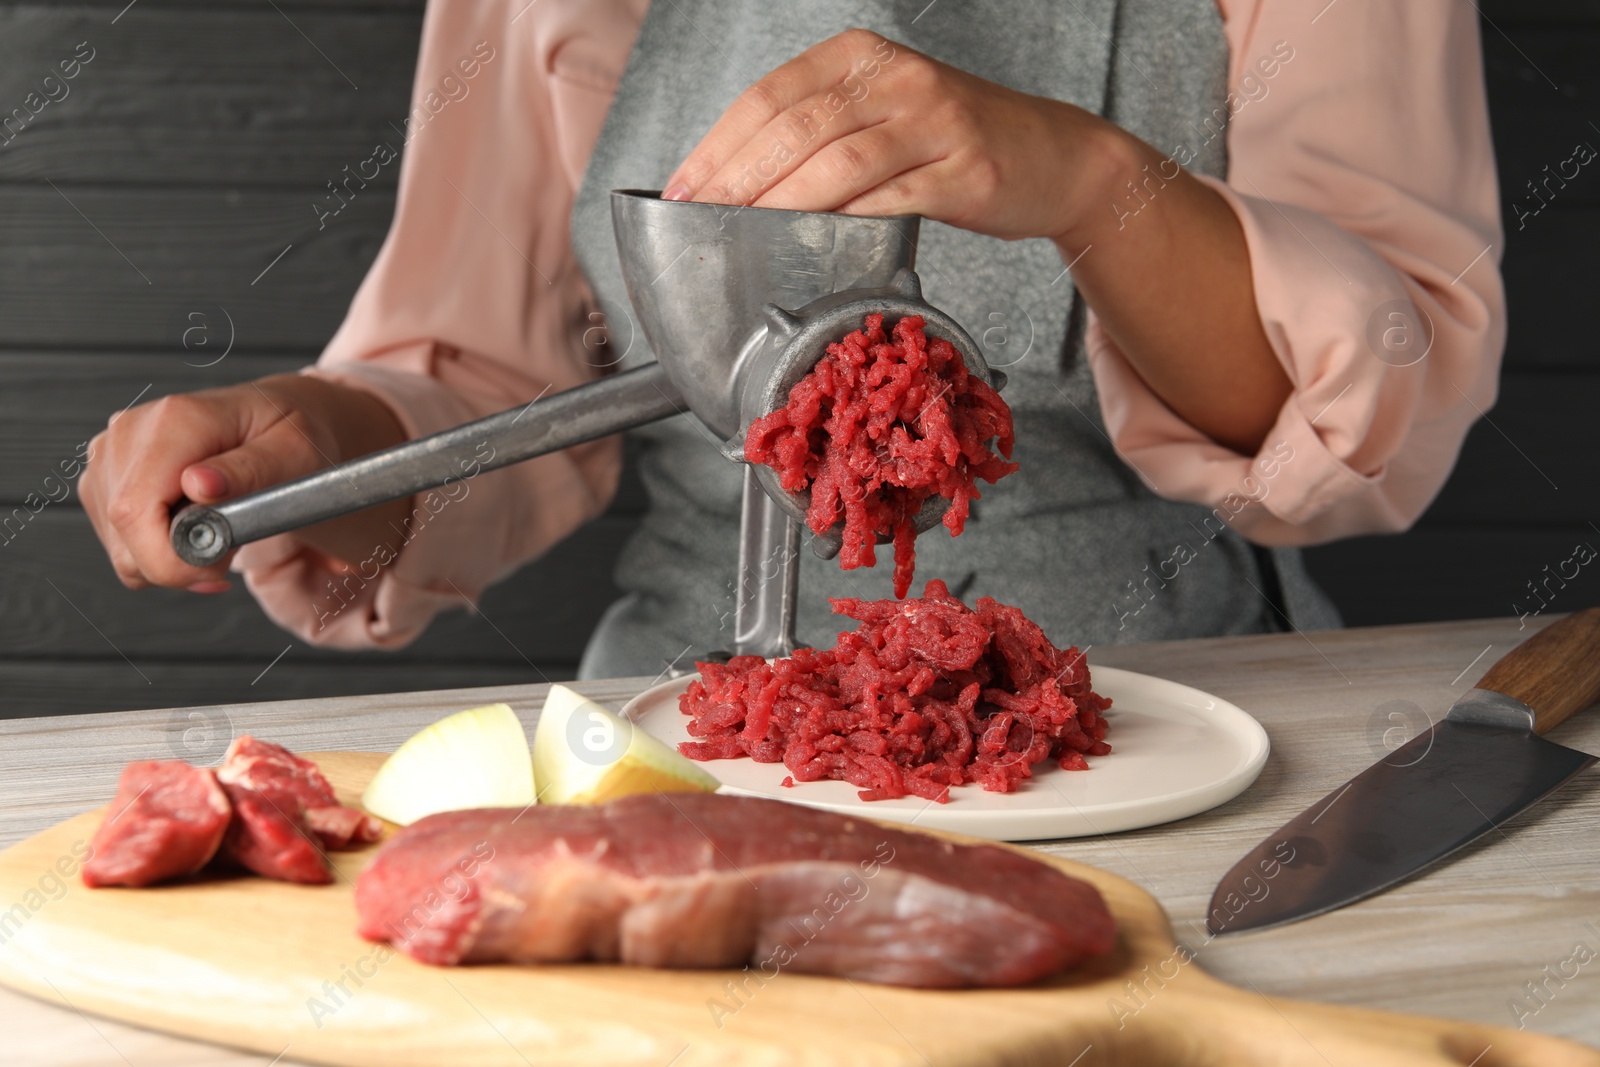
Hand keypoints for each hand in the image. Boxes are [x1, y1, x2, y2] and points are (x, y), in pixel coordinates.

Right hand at [80, 375, 408, 591]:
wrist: (274, 419)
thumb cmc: (289, 435)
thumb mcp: (293, 452)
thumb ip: (248, 470)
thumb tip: (198, 484)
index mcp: (176, 420)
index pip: (135, 510)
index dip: (170, 559)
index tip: (216, 573)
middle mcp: (131, 431)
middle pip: (122, 531)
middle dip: (177, 564)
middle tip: (230, 556)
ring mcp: (112, 454)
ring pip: (119, 545)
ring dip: (170, 560)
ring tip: (219, 533)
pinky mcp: (107, 477)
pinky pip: (120, 541)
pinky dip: (157, 552)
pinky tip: (194, 530)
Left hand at [666, 29, 1289, 453]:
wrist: (1055, 157)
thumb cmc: (954, 143)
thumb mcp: (881, 116)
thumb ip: (818, 136)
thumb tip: (734, 183)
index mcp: (861, 57)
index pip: (770, 96)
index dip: (718, 145)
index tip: (681, 189)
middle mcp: (896, 78)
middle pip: (796, 126)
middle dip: (736, 178)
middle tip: (699, 218)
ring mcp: (935, 120)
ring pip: (838, 161)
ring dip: (780, 202)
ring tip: (740, 232)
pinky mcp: (965, 169)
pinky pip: (891, 198)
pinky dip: (846, 220)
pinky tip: (813, 241)